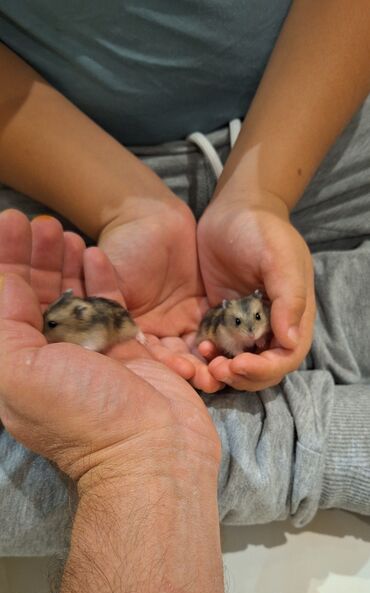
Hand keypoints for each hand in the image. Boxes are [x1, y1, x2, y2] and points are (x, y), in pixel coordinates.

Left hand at [0, 210, 219, 481]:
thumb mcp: (17, 370)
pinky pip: (112, 308)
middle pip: (36, 296)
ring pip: (74, 298)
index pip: (4, 303)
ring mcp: (91, 356)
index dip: (4, 261)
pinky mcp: (128, 353)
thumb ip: (4, 319)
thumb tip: (7, 278)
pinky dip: (103, 281)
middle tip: (43, 222)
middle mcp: (49, 360)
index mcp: (16, 366)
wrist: (153, 452)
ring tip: (68, 233)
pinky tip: (96, 256)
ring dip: (67, 264)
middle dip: (34, 257)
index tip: (12, 223)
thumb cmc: (82, 417)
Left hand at [197, 190, 315, 390]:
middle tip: (215, 370)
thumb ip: (288, 297)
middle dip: (240, 376)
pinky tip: (193, 349)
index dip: (264, 370)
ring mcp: (244, 326)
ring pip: (236, 365)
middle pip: (261, 370)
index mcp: (292, 317)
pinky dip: (205, 356)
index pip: (285, 359)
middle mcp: (270, 327)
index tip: (239, 364)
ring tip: (202, 363)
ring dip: (221, 372)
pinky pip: (214, 349)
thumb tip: (290, 341)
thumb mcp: (279, 257)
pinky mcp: (220, 321)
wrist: (234, 208)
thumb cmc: (262, 229)